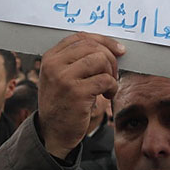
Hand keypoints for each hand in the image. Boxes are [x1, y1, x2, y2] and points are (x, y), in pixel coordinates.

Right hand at [37, 32, 124, 158]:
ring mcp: (64, 78)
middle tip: (113, 74)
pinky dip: (112, 87)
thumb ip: (77, 60)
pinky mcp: (76, 93)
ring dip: (111, 73)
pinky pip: (105, 80)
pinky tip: (107, 95)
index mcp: (50, 57)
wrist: (52, 132)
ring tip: (108, 86)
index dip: (103, 41)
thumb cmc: (63, 103)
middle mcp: (54, 65)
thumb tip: (111, 47)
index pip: (80, 37)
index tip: (118, 50)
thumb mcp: (61, 77)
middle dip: (110, 59)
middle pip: (93, 47)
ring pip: (100, 60)